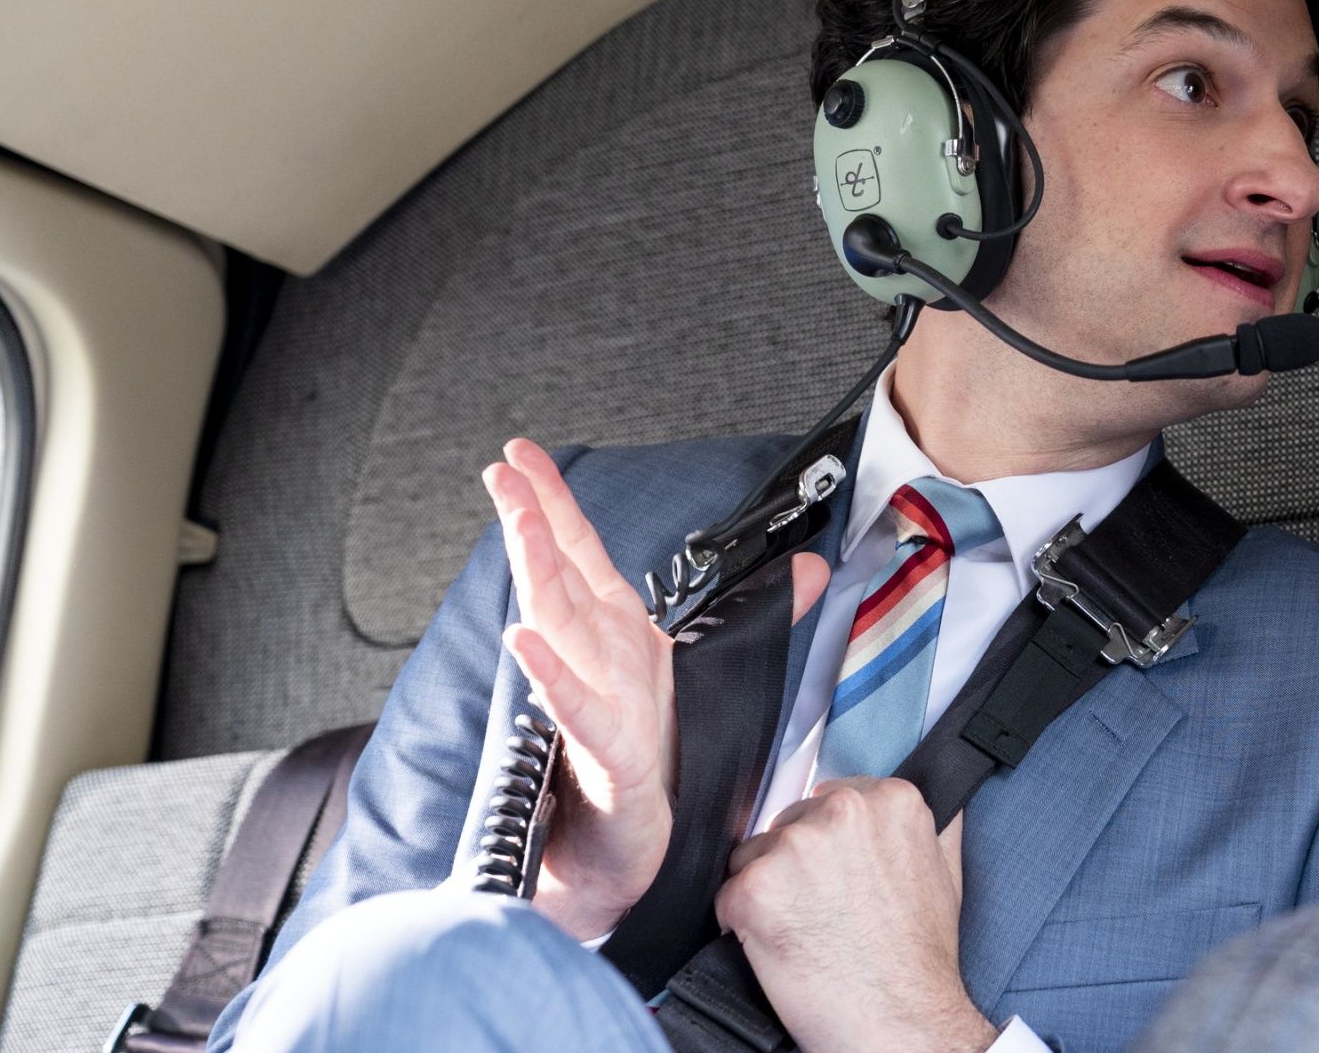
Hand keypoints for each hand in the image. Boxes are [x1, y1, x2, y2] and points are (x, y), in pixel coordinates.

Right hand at [485, 439, 828, 938]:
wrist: (635, 862)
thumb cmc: (660, 768)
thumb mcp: (718, 676)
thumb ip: (762, 615)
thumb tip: (815, 567)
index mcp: (620, 639)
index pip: (583, 555)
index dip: (555, 503)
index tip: (519, 456)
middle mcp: (602, 664)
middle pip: (562, 578)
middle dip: (533, 521)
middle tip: (504, 472)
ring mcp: (596, 707)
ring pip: (562, 629)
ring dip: (538, 573)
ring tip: (518, 523)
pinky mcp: (607, 759)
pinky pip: (579, 712)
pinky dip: (554, 676)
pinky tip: (526, 643)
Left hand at [717, 781, 998, 1052]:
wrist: (901, 1021)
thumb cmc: (920, 959)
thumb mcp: (945, 872)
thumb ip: (927, 824)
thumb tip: (926, 797)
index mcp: (890, 800)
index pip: (826, 800)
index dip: (825, 846)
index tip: (836, 879)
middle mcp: (842, 812)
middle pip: (786, 826)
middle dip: (794, 867)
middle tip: (823, 914)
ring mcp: (795, 849)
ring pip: (751, 858)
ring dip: (768, 894)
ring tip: (805, 934)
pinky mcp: (755, 889)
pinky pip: (728, 896)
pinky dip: (742, 924)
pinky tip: (780, 949)